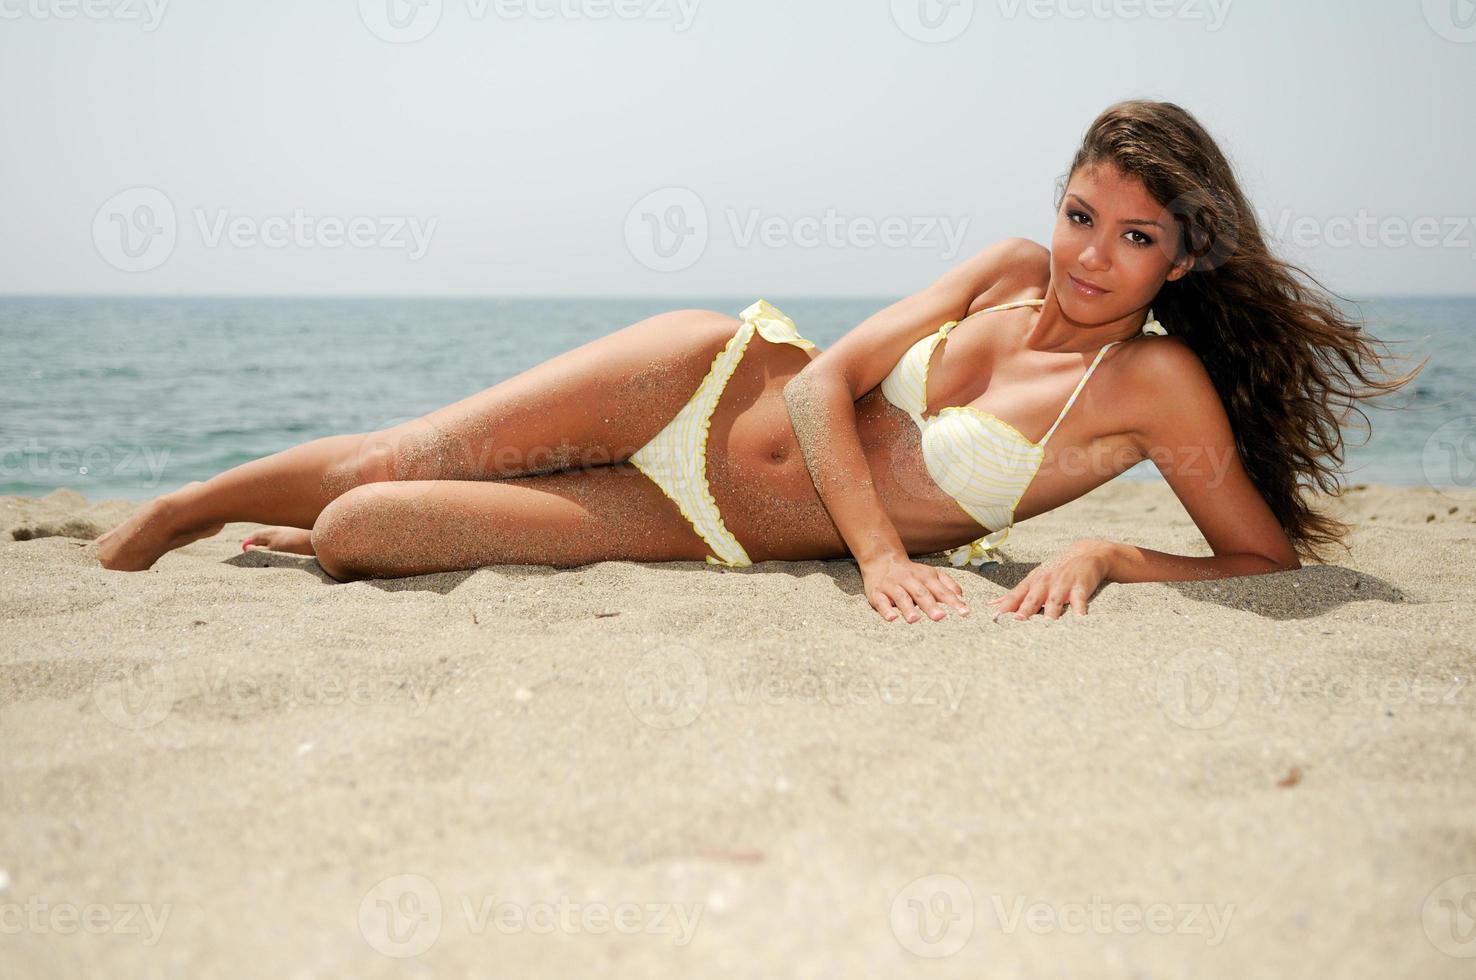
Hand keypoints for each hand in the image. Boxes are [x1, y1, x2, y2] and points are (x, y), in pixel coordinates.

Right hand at [861, 554, 970, 622]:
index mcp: (926, 577)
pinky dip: (886, 610)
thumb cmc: (911, 573)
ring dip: (908, 608)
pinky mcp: (877, 593)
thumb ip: (948, 585)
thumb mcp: (931, 574)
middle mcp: (910, 580)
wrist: (881, 559)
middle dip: (931, 606)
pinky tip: (891, 618)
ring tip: (914, 620)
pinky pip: (881, 602)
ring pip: (901, 597)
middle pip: (921, 593)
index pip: (942, 591)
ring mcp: (893, 586)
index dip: (953, 602)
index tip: (964, 613)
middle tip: (940, 617)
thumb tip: (962, 599)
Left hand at [987, 539, 1114, 620]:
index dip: (1004, 607)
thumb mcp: (1033, 579)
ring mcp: (1062, 585)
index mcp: (1031, 583)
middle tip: (1016, 622)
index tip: (994, 618)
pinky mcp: (1080, 588)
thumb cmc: (1055, 570)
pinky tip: (1078, 620)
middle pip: (1032, 600)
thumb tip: (992, 605)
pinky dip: (1079, 610)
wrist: (1085, 553)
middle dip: (1023, 611)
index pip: (1014, 596)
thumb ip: (1014, 595)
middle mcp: (1044, 584)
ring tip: (1046, 627)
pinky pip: (1079, 601)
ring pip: (1054, 602)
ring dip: (1050, 614)